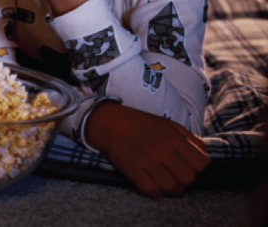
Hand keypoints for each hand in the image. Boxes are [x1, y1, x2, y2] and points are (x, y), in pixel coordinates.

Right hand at [84, 102, 210, 196]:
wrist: (110, 123)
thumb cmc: (141, 124)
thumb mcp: (169, 124)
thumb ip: (190, 139)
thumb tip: (205, 156)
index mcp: (173, 138)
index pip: (201, 164)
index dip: (198, 168)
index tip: (189, 166)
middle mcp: (162, 150)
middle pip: (189, 179)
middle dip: (186, 179)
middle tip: (177, 175)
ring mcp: (147, 162)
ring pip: (172, 188)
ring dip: (172, 188)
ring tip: (167, 182)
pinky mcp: (133, 171)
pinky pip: (152, 192)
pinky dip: (156, 192)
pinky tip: (154, 183)